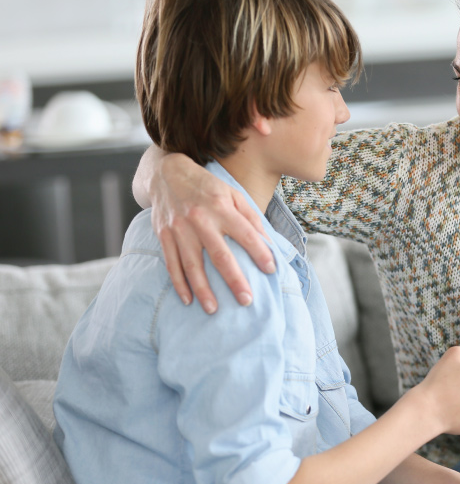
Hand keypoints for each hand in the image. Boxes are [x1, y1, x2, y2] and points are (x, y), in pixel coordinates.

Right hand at [149, 151, 274, 312]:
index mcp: (221, 207)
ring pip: (192, 265)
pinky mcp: (164, 236)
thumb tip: (267, 243)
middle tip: (246, 300)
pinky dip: (179, 283)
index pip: (246, 234)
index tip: (271, 270)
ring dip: (203, 289)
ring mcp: (179, 229)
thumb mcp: (233, 193)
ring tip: (214, 310)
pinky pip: (171, 264)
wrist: (166, 173)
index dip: (260, 252)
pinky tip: (188, 300)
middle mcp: (200, 219)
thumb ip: (250, 217)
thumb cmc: (206, 187)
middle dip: (234, 280)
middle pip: (219, 255)